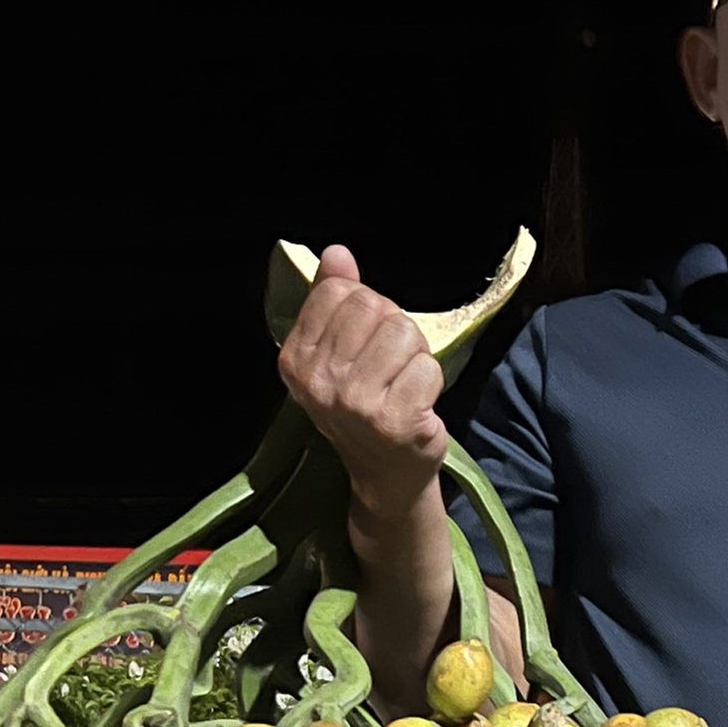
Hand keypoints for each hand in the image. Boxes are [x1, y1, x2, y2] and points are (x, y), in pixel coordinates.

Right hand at [276, 246, 447, 510]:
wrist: (384, 474)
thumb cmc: (364, 406)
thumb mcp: (338, 352)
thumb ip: (334, 299)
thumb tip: (336, 252)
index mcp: (296, 358)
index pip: (339, 292)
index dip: (366, 308)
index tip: (367, 343)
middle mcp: (318, 381)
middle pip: (373, 307)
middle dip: (394, 328)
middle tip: (391, 366)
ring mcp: (354, 403)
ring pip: (404, 332)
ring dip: (415, 355)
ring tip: (404, 384)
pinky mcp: (393, 420)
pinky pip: (427, 367)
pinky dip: (431, 381)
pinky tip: (417, 404)